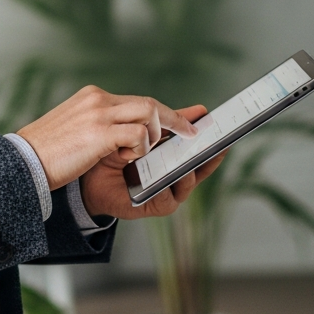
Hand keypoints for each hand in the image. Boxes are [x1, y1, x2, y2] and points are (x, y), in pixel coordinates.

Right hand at [16, 85, 198, 189]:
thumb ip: (99, 124)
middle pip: (149, 103)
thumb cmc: (46, 153)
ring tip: (139, 155)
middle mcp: (98, 100)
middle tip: (191, 132)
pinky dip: (140, 148)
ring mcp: (99, 114)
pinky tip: (125, 159)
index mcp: (93, 98)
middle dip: (174, 119)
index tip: (181, 120)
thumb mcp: (75, 129)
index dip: (162, 112)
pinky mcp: (99, 132)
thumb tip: (124, 135)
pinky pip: (137, 135)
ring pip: (148, 114)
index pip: (136, 101)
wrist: (21, 163)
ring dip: (152, 137)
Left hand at [78, 104, 227, 219]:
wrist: (87, 175)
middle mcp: (173, 174)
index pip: (200, 149)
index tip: (226, 130)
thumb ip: (169, 123)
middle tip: (220, 143)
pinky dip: (172, 188)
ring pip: (187, 181)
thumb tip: (201, 110)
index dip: (214, 142)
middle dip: (211, 155)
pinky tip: (172, 177)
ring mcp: (165, 189)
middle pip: (200, 166)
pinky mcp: (154, 204)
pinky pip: (169, 197)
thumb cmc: (115, 152)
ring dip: (191, 170)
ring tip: (193, 158)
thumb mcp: (144, 132)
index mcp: (173, 156)